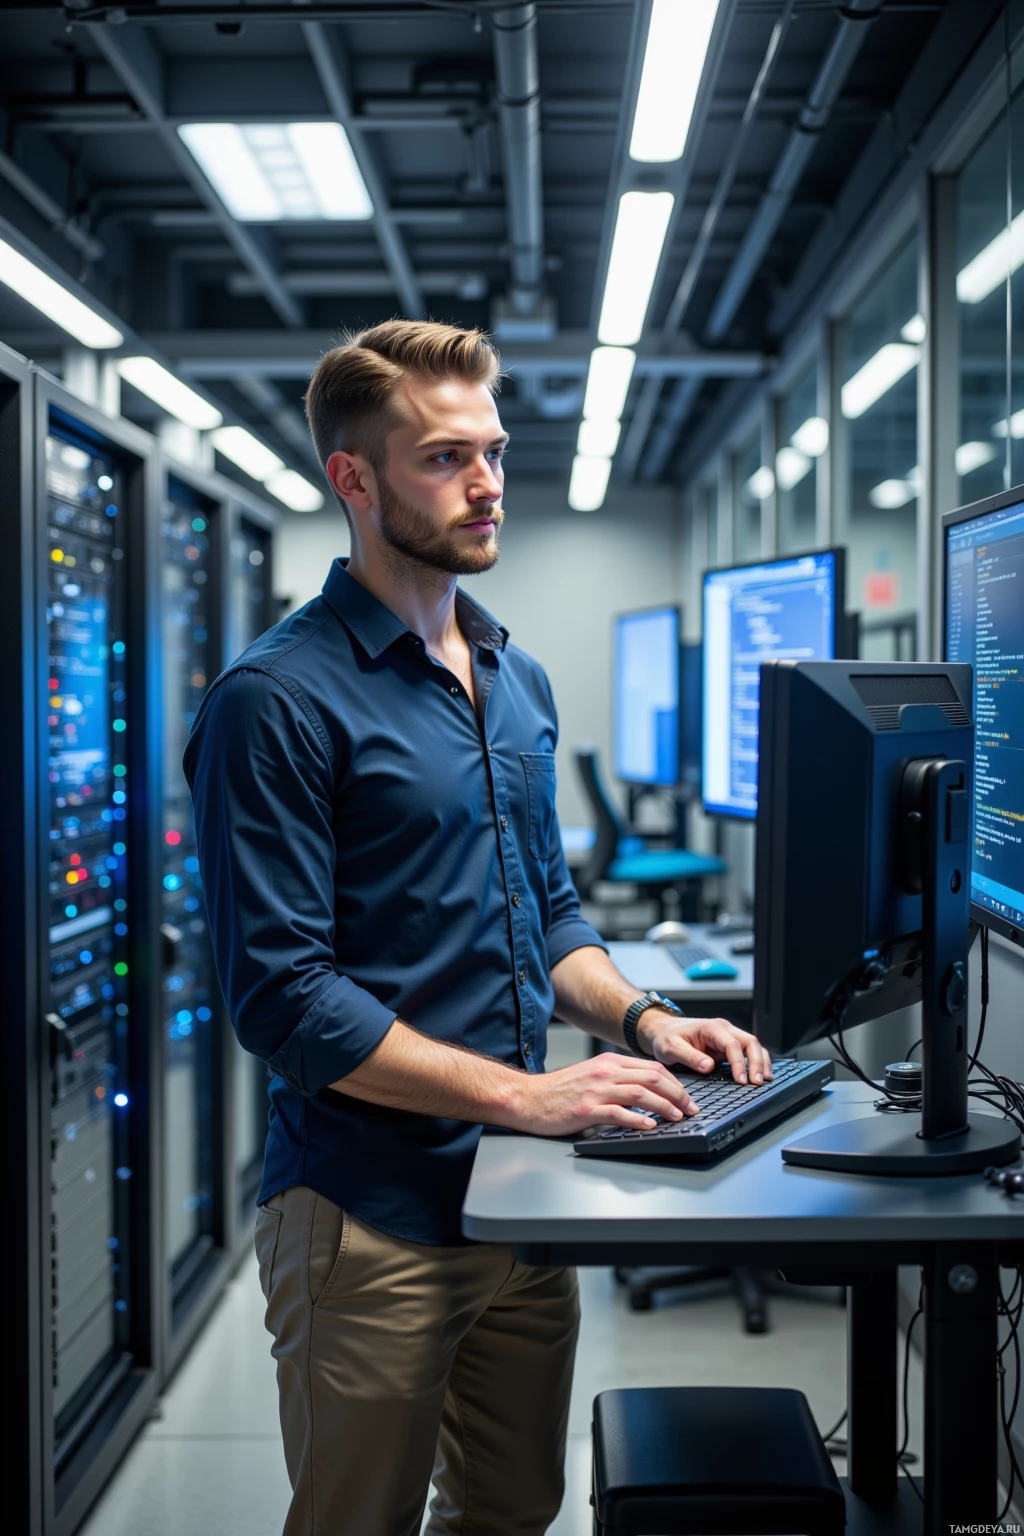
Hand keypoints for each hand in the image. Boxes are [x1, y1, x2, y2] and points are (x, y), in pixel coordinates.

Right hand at [504, 1053, 699, 1136]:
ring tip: (678, 1117)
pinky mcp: (586, 1109)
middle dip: (677, 1093)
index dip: (674, 1082)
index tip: (687, 1096)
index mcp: (608, 1062)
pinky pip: (618, 1113)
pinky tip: (650, 1126)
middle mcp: (605, 1072)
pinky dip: (637, 1119)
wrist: (527, 1098)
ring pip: (640, 1093)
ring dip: (664, 1106)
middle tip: (691, 1108)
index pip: (651, 1067)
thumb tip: (647, 1092)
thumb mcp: (591, 1075)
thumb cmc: (558, 1091)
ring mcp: (596, 1090)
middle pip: (652, 1077)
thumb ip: (616, 1079)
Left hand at [636, 1012, 771, 1085]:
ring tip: (764, 1080)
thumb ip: (690, 1056)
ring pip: (753, 1046)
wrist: (662, 1030)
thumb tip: (708, 1067)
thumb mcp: (671, 1047)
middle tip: (757, 1083)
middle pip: (750, 1042)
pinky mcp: (727, 1046)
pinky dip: (756, 1062)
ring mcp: (727, 1037)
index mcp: (711, 1028)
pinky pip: (747, 1052)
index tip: (741, 1080)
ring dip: (761, 1062)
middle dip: (757, 1062)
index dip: (739, 1063)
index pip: (733, 1044)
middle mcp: (723, 1030)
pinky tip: (760, 1074)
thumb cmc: (666, 1037)